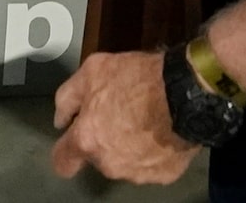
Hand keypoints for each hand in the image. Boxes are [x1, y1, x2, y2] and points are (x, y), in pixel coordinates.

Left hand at [50, 51, 196, 183]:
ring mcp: (138, 173)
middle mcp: (110, 164)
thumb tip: (61, 118)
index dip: (65, 152)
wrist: (184, 93)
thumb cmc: (137, 80)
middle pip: (98, 157)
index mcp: (87, 140)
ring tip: (141, 119)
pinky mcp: (165, 175)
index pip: (63, 163)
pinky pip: (152, 164)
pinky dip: (153, 151)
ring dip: (128, 146)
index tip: (72, 141)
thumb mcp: (92, 71)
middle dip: (103, 139)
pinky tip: (159, 129)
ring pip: (125, 162)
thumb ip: (68, 97)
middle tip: (117, 114)